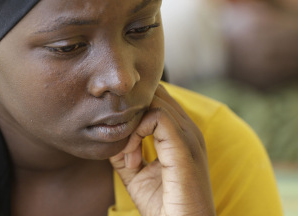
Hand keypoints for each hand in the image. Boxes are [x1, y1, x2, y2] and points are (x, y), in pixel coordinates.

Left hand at [109, 85, 215, 215]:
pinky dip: (137, 130)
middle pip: (156, 93)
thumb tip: (108, 133)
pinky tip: (132, 154)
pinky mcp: (185, 147)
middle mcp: (189, 129)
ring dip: (132, 122)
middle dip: (131, 111)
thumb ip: (124, 151)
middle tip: (119, 139)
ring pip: (155, 100)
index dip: (133, 109)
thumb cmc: (162, 207)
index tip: (120, 139)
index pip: (157, 98)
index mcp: (181, 133)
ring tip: (127, 152)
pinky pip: (158, 116)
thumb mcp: (136, 174)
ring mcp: (190, 136)